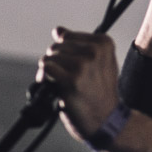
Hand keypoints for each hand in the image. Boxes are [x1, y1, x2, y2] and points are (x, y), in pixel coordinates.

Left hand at [36, 27, 119, 143]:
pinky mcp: (72, 80)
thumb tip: (58, 30)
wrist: (106, 121)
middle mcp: (95, 51)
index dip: (64, 52)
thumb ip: (80, 46)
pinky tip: (53, 89)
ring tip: (60, 86)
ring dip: (49, 72)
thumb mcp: (98, 64)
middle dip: (55, 62)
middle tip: (64, 79)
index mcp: (104, 43)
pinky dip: (44, 78)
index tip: (71, 67)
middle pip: (57, 46)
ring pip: (50, 57)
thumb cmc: (99, 93)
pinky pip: (46, 68)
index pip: (67, 36)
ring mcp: (83, 65)